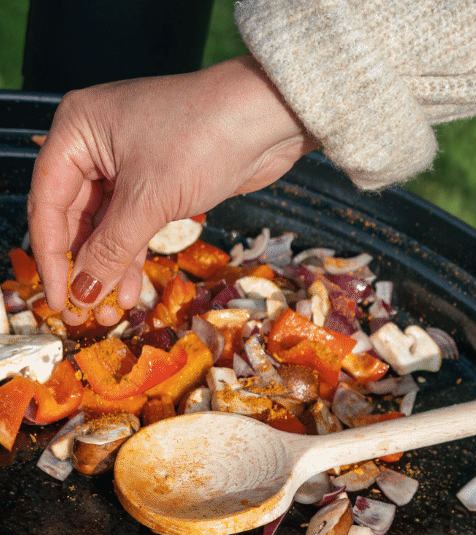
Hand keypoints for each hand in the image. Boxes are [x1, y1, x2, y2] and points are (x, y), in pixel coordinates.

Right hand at [27, 56, 317, 323]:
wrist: (266, 119)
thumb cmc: (202, 140)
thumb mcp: (150, 200)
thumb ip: (112, 248)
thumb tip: (85, 292)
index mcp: (76, 131)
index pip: (49, 203)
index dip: (52, 256)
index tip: (60, 299)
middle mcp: (95, 144)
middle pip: (75, 216)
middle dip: (82, 266)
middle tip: (85, 314)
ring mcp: (128, 162)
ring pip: (107, 224)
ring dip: (108, 267)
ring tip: (110, 311)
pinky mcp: (160, 180)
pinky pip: (135, 223)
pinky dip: (133, 253)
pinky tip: (129, 289)